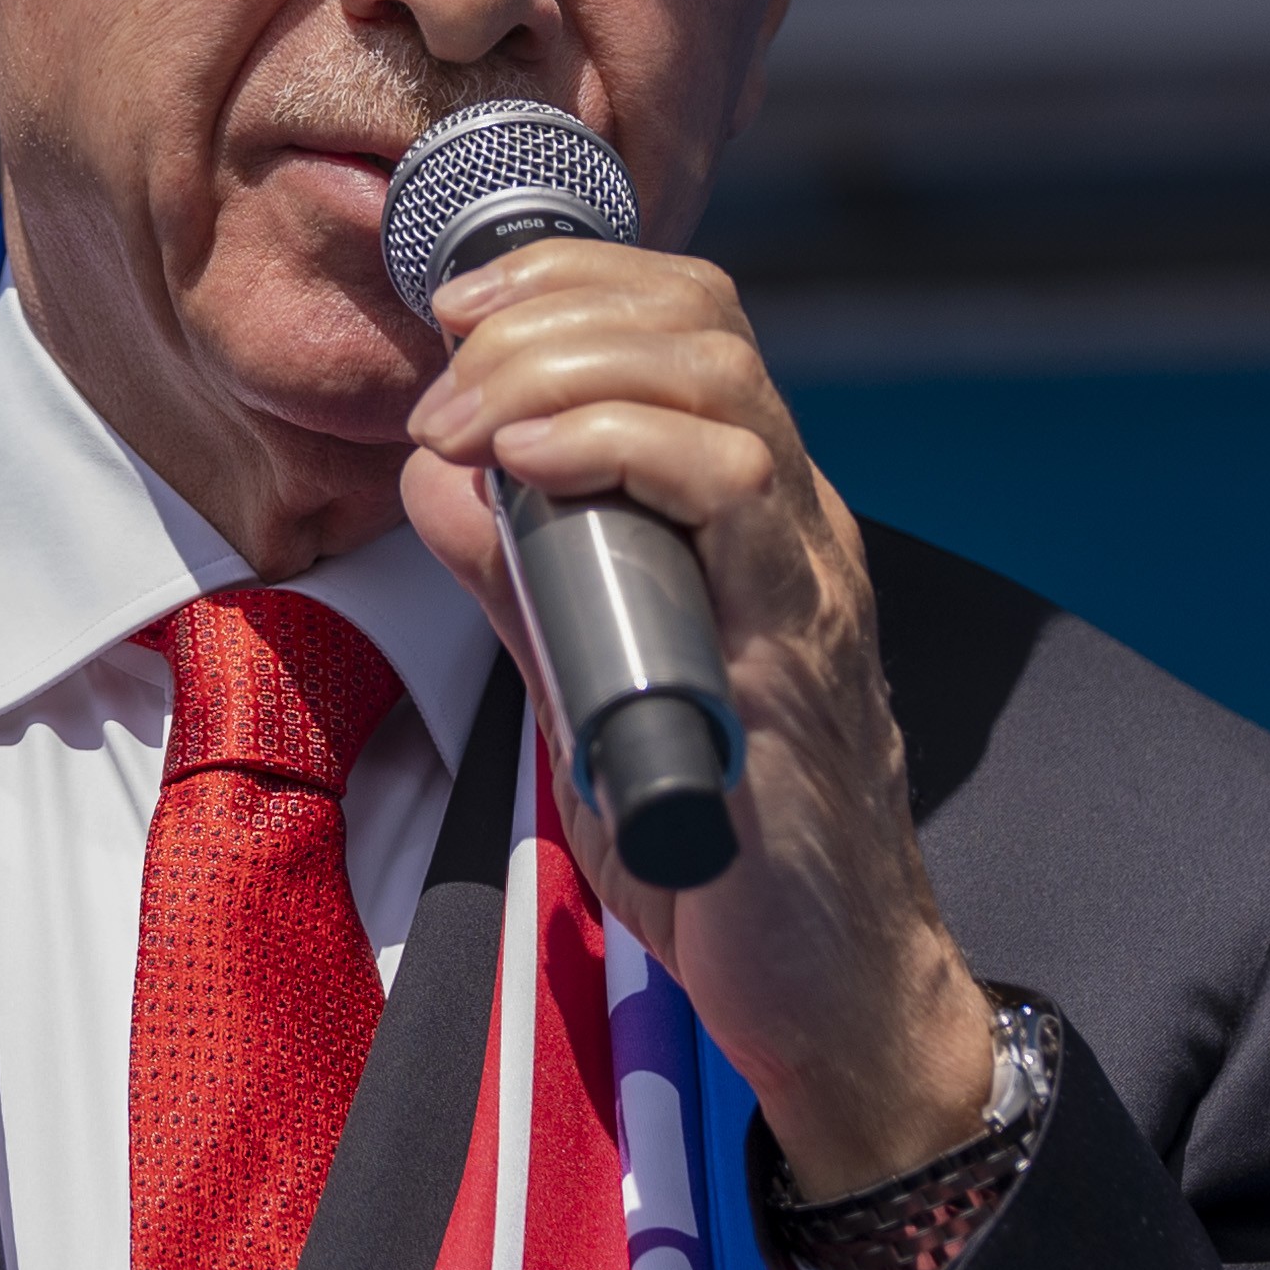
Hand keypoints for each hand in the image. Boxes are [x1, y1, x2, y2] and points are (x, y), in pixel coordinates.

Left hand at [402, 239, 997, 1202]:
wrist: (828, 989)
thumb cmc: (718, 846)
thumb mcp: (582, 680)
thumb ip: (520, 577)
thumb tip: (441, 476)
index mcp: (748, 515)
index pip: (688, 320)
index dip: (571, 279)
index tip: (461, 310)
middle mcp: (793, 523)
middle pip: (701, 318)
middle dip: (551, 309)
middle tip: (448, 377)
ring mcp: (803, 578)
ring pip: (717, 379)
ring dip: (564, 366)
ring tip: (470, 419)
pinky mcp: (792, 651)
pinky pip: (732, 492)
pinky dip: (623, 444)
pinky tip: (532, 464)